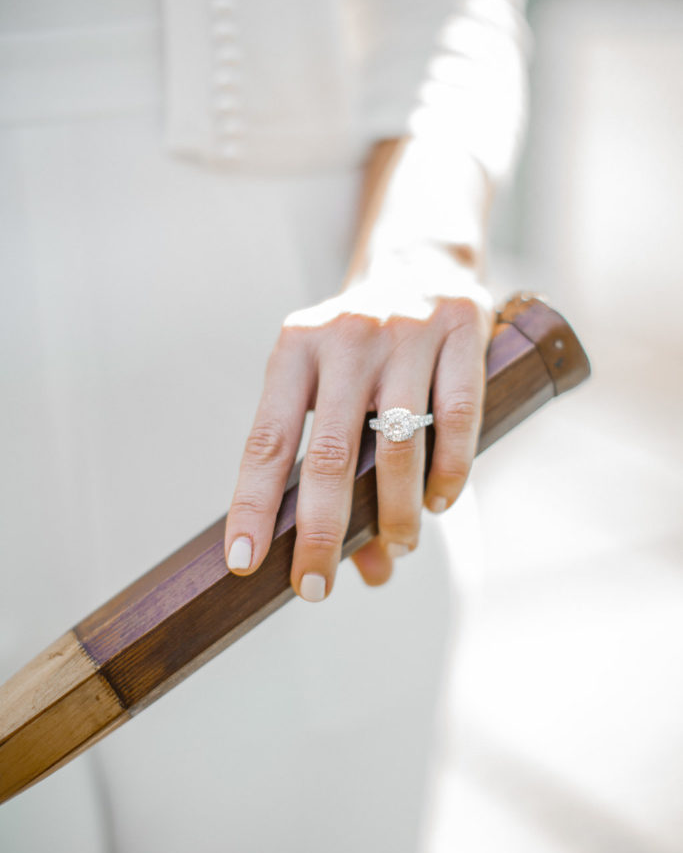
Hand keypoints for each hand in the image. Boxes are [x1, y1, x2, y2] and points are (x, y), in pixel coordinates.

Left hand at [223, 243, 492, 600]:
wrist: (420, 264)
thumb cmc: (363, 351)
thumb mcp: (331, 390)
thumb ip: (339, 472)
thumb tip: (366, 569)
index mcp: (294, 348)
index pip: (266, 440)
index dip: (252, 505)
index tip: (243, 562)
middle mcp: (343, 337)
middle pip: (329, 453)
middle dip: (321, 533)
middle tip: (315, 589)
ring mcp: (404, 330)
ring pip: (397, 442)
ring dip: (396, 513)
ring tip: (399, 548)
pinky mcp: (460, 328)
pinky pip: (457, 417)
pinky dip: (450, 472)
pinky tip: (441, 505)